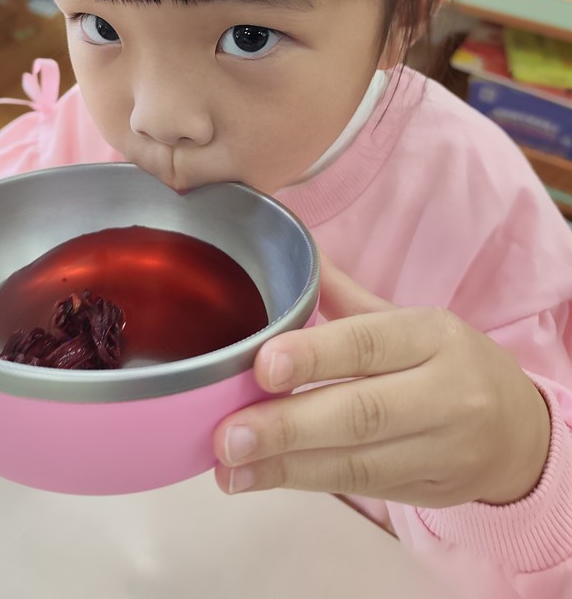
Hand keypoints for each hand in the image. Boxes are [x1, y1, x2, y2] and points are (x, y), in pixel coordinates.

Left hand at [213, 257, 550, 508]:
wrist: (517, 431)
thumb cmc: (447, 363)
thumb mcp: (407, 320)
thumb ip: (345, 297)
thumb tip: (291, 253)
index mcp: (433, 335)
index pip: (370, 343)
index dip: (314, 355)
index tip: (261, 365)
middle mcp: (444, 393)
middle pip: (361, 412)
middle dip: (288, 426)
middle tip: (227, 435)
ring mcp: (440, 449)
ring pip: (357, 462)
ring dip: (285, 467)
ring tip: (230, 467)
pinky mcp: (428, 491)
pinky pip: (360, 487)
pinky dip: (303, 483)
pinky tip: (258, 479)